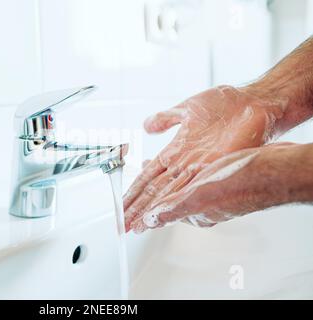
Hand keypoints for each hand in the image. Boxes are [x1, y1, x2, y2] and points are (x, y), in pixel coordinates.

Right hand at [124, 85, 287, 231]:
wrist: (253, 102)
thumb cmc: (224, 104)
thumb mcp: (186, 109)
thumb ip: (165, 119)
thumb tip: (146, 125)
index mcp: (175, 151)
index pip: (148, 176)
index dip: (134, 192)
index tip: (122, 205)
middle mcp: (185, 164)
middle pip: (155, 190)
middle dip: (138, 208)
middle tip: (124, 224)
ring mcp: (200, 168)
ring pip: (170, 193)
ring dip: (153, 210)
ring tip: (139, 225)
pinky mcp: (216, 167)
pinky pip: (192, 187)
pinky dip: (176, 201)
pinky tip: (164, 213)